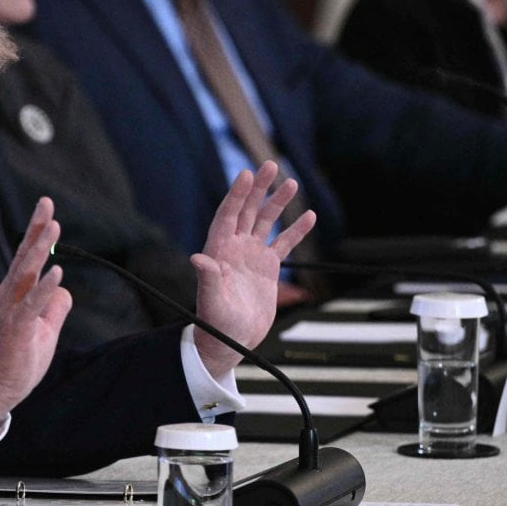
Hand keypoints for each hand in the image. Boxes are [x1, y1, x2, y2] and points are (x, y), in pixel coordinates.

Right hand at [0, 198, 71, 433]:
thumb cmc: (19, 358)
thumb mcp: (44, 328)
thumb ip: (54, 305)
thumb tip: (64, 286)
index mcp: (15, 293)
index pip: (27, 257)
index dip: (37, 232)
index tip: (46, 207)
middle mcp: (10, 295)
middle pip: (24, 256)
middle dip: (36, 229)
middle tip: (46, 203)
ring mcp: (11, 310)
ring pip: (26, 273)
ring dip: (39, 249)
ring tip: (53, 226)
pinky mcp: (17, 328)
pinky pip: (32, 303)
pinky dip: (44, 287)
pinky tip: (56, 272)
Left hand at [190, 162, 316, 376]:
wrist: (230, 341)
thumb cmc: (215, 324)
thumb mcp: (211, 302)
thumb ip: (208, 279)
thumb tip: (198, 258)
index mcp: (219, 250)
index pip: (228, 215)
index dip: (236, 194)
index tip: (247, 174)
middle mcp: (235, 247)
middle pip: (247, 210)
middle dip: (259, 188)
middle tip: (270, 165)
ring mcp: (251, 254)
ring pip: (266, 221)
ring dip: (278, 202)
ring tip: (291, 183)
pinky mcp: (267, 266)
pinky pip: (284, 242)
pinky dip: (296, 230)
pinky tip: (309, 216)